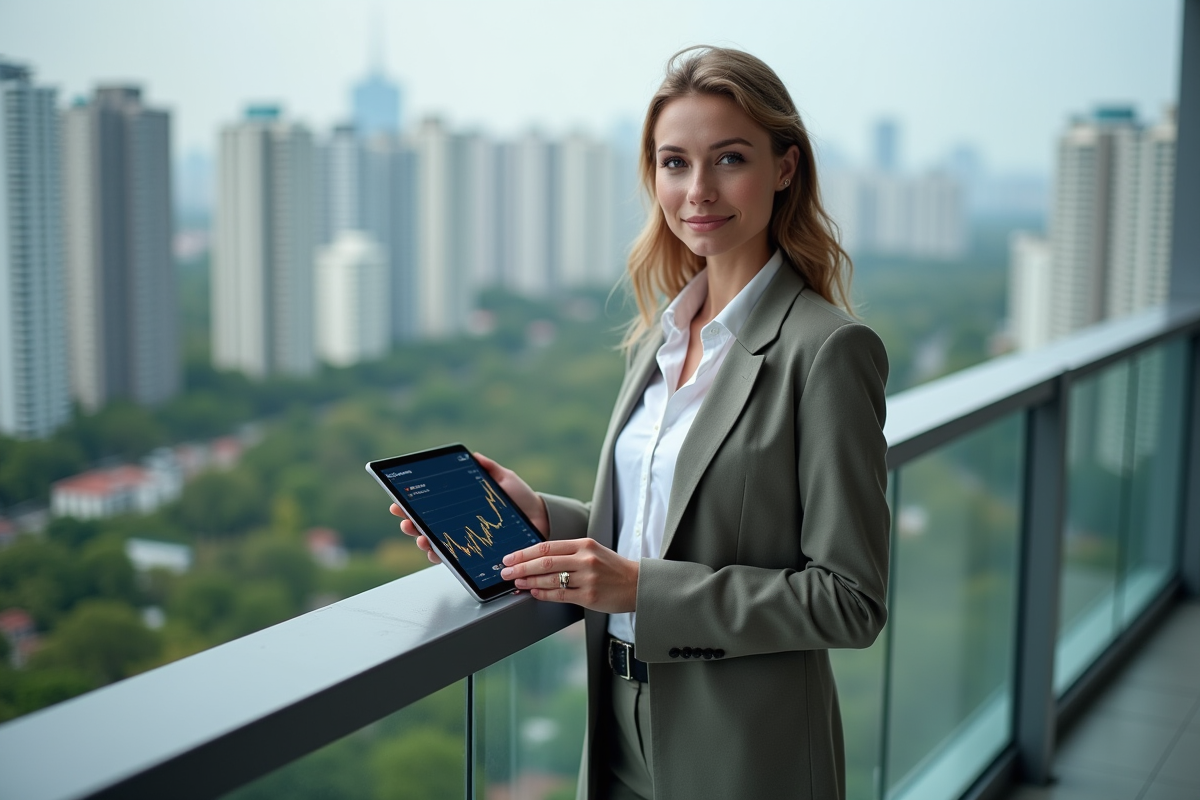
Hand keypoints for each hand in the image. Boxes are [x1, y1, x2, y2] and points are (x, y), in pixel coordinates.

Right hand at [389, 452, 549, 563]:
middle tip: (404, 519)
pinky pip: (451, 559)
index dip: (412, 504)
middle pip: (426, 525)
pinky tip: (434, 551)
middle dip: (410, 523)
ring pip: (434, 543)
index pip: (431, 505)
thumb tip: (473, 456)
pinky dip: (439, 556)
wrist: (541, 521)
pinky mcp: (473, 556)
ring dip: (421, 540)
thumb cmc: (522, 501)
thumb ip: (488, 469)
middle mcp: (458, 523)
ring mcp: (464, 540)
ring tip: (419, 536)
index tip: (399, 501)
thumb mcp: (505, 480)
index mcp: (461, 505)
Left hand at [500, 538, 637, 613]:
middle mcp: (585, 559)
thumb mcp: (592, 551)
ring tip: (516, 583)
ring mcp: (587, 578)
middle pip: (545, 562)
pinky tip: (533, 592)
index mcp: (584, 544)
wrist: (637, 583)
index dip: (524, 553)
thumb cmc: (612, 567)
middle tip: (505, 572)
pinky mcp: (590, 596)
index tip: (509, 558)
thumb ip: (568, 553)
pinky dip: (543, 593)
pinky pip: (560, 595)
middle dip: (521, 567)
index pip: (547, 547)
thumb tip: (536, 558)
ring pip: (550, 579)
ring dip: (529, 581)